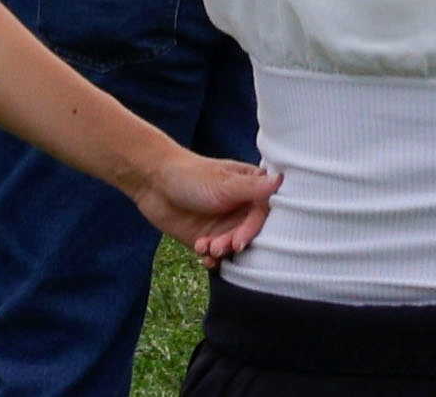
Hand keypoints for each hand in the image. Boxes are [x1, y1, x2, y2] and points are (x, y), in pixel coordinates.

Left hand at [126, 148, 277, 263]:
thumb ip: (251, 188)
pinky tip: (203, 256)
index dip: (253, 229)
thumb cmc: (191, 175)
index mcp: (251, 188)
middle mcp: (242, 208)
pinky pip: (218, 256)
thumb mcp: (223, 183)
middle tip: (219, 246)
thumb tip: (281, 180)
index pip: (263, 213)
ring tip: (205, 247)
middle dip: (235, 243)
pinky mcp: (208, 238)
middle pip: (250, 233)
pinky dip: (212, 259)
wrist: (154, 183)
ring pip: (234, 246)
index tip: (240, 241)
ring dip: (222, 251)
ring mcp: (225, 224)